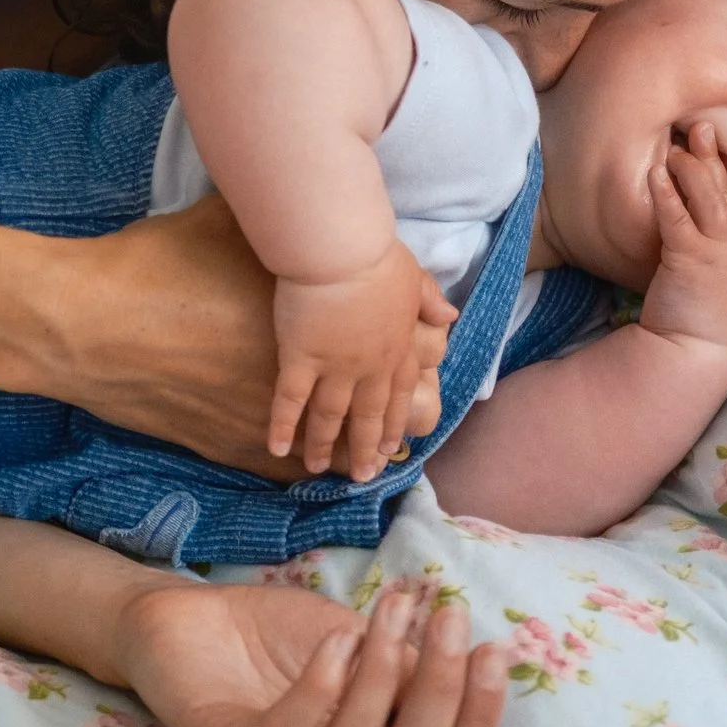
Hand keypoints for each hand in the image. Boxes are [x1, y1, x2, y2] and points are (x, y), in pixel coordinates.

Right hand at [45, 199, 448, 476]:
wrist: (93, 323)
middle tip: (418, 394)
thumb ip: (269, 219)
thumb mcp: (223, 222)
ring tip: (388, 443)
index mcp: (317, 315)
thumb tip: (288, 190)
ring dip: (370, 441)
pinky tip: (324, 467)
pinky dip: (311, 463)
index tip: (430, 334)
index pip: (402, 341)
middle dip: (409, 399)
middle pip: (391, 402)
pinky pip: (294, 464)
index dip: (424, 342)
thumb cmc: (157, 263)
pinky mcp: (237, 445)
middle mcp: (307, 372)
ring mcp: (275, 416)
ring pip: (348, 442)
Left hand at [114, 584, 506, 726]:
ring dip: (381, 677)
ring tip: (394, 612)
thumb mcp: (358, 652)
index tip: (496, 652)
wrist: (185, 617)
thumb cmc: (276, 642)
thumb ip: (406, 675)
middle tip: (453, 620)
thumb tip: (473, 673)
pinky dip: (320, 686)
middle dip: (440, 693)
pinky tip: (338, 640)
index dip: (474, 718)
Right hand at [270, 240, 449, 480]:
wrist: (340, 251)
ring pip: (330, 415)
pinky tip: (277, 448)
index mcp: (397, 348)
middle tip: (363, 475)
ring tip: (317, 469)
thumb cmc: (376, 256)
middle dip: (365, 447)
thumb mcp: (414, 277)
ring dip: (324, 445)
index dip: (394, 423)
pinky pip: (290, 400)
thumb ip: (430, 301)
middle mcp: (369, 367)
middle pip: (368, 415)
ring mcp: (334, 367)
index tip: (392, 447)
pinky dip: (284, 425)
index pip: (399, 395)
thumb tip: (449, 317)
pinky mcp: (300, 358)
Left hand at [637, 122, 726, 355]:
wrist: (693, 353)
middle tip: (702, 126)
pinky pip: (678, 219)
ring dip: (692, 168)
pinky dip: (667, 194)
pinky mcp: (692, 260)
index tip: (718, 147)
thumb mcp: (716, 281)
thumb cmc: (698, 320)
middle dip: (715, 157)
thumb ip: (715, 254)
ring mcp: (721, 254)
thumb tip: (694, 228)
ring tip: (677, 145)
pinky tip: (656, 175)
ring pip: (709, 198)